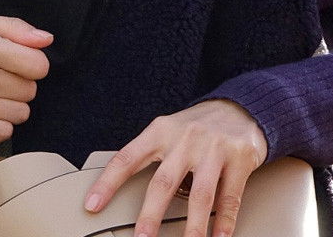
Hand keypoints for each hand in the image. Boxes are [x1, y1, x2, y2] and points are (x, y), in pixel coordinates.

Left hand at [83, 100, 269, 236]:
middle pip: (164, 182)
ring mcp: (213, 148)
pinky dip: (224, 221)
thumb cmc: (196, 127)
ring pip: (200, 194)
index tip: (92, 205)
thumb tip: (120, 193)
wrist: (240, 107)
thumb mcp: (168, 131)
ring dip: (192, 225)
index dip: (108, 183)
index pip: (128, 158)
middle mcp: (186, 138)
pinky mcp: (239, 158)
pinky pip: (230, 196)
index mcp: (161, 131)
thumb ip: (149, 156)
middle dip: (151, 214)